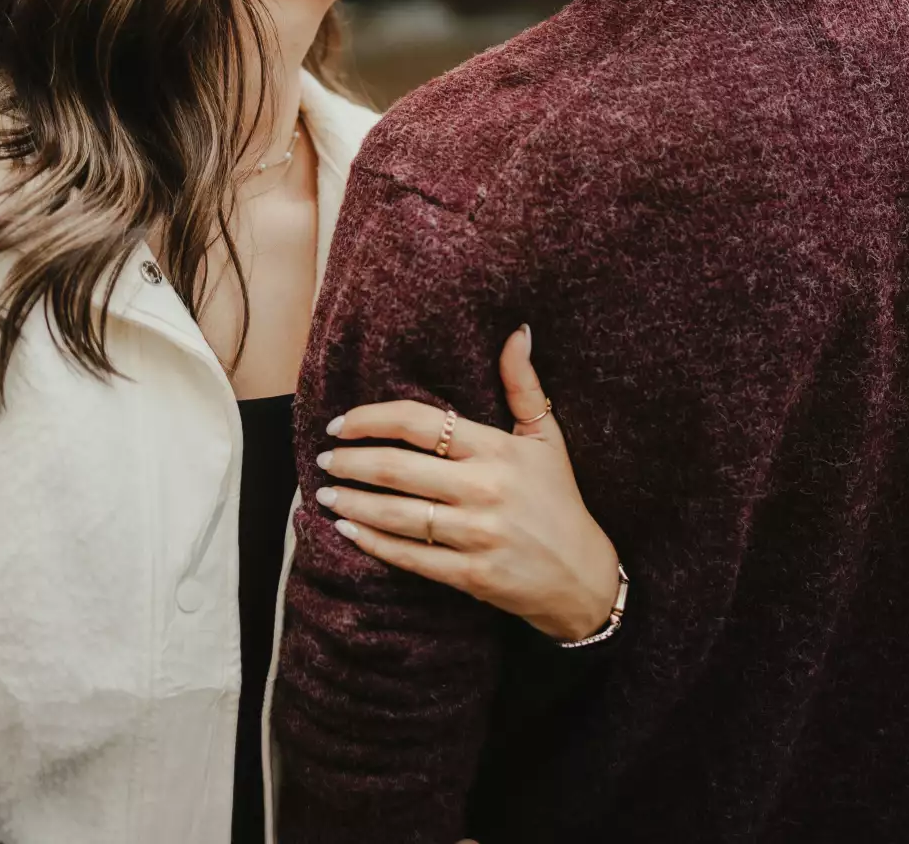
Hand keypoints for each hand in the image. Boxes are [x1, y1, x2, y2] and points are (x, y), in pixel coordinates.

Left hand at [313, 325, 619, 641]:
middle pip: (397, 469)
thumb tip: (519, 330)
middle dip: (350, 461)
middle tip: (323, 458)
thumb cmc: (559, 499)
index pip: (419, 423)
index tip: (341, 423)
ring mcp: (477, 534)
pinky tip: (347, 530)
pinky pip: (410, 557)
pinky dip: (372, 543)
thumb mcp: (546, 438)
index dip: (371, 419)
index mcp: (496, 450)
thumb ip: (522, 384)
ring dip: (352, 502)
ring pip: (396, 514)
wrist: (585, 577)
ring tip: (325, 493)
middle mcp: (484, 489)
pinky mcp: (472, 576)